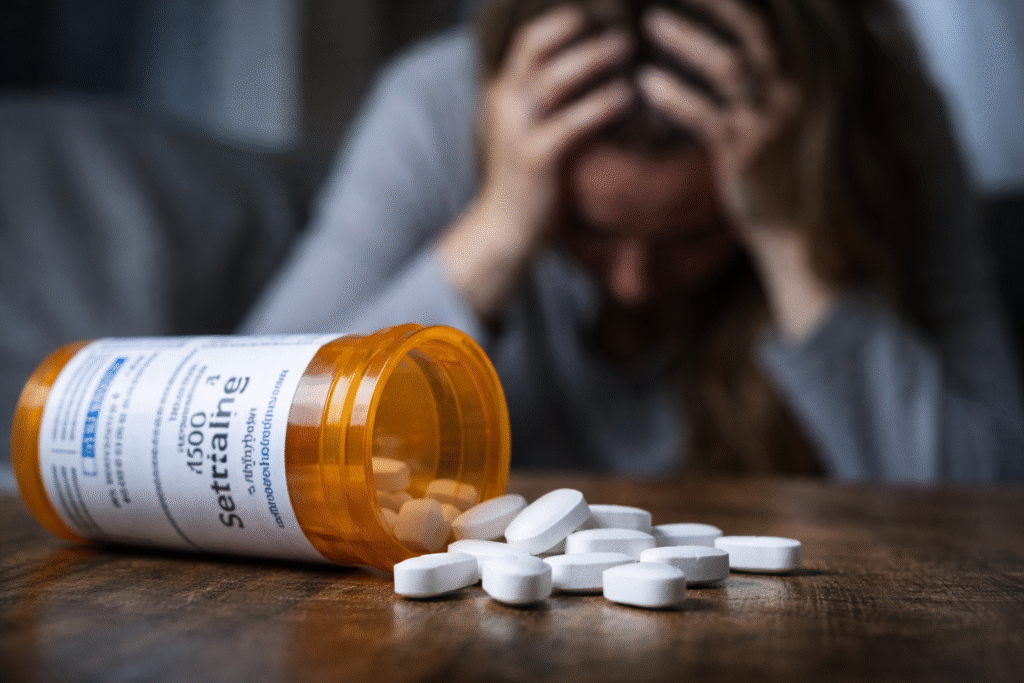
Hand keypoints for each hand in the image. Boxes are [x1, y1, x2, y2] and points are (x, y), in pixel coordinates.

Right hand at [439, 6, 632, 319]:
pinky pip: (572, 121)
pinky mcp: (535, 159)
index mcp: (502, 93)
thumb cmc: (528, 179)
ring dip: (594, 59)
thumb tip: (591, 68)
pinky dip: (602, 104)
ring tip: (628, 48)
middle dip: (580, 33)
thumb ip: (548, 100)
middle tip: (623, 29)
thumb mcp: (529, 130)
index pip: (527, 41)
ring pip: (554, 80)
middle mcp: (504, 105)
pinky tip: (627, 97)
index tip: (596, 14)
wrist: (505, 230)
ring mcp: (517, 131)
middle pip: (537, 50)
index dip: (560, 22)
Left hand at [638, 2, 834, 339]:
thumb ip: (763, 62)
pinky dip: (675, 96)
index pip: (774, 13)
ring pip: (731, 68)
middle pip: (756, 27)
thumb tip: (740, 20)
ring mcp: (772, 120)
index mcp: (804, 69)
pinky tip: (645, 84)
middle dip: (717, 0)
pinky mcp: (747, 154)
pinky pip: (708, 117)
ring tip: (651, 24)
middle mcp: (795, 88)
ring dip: (689, 41)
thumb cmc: (777, 158)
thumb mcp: (777, 103)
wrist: (793, 225)